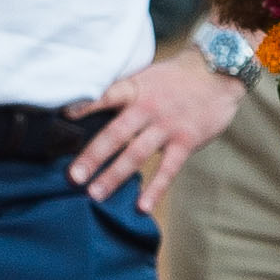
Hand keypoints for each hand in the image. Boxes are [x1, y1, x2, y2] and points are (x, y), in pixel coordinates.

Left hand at [66, 52, 245, 209]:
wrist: (217, 73)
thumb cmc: (174, 79)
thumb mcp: (145, 77)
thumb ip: (122, 94)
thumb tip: (85, 110)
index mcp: (134, 89)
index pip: (106, 95)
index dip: (85, 106)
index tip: (62, 118)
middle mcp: (148, 107)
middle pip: (116, 133)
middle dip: (93, 156)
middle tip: (73, 177)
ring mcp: (167, 125)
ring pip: (137, 154)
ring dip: (115, 175)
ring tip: (95, 194)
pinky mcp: (186, 141)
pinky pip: (168, 169)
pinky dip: (155, 189)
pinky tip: (142, 207)